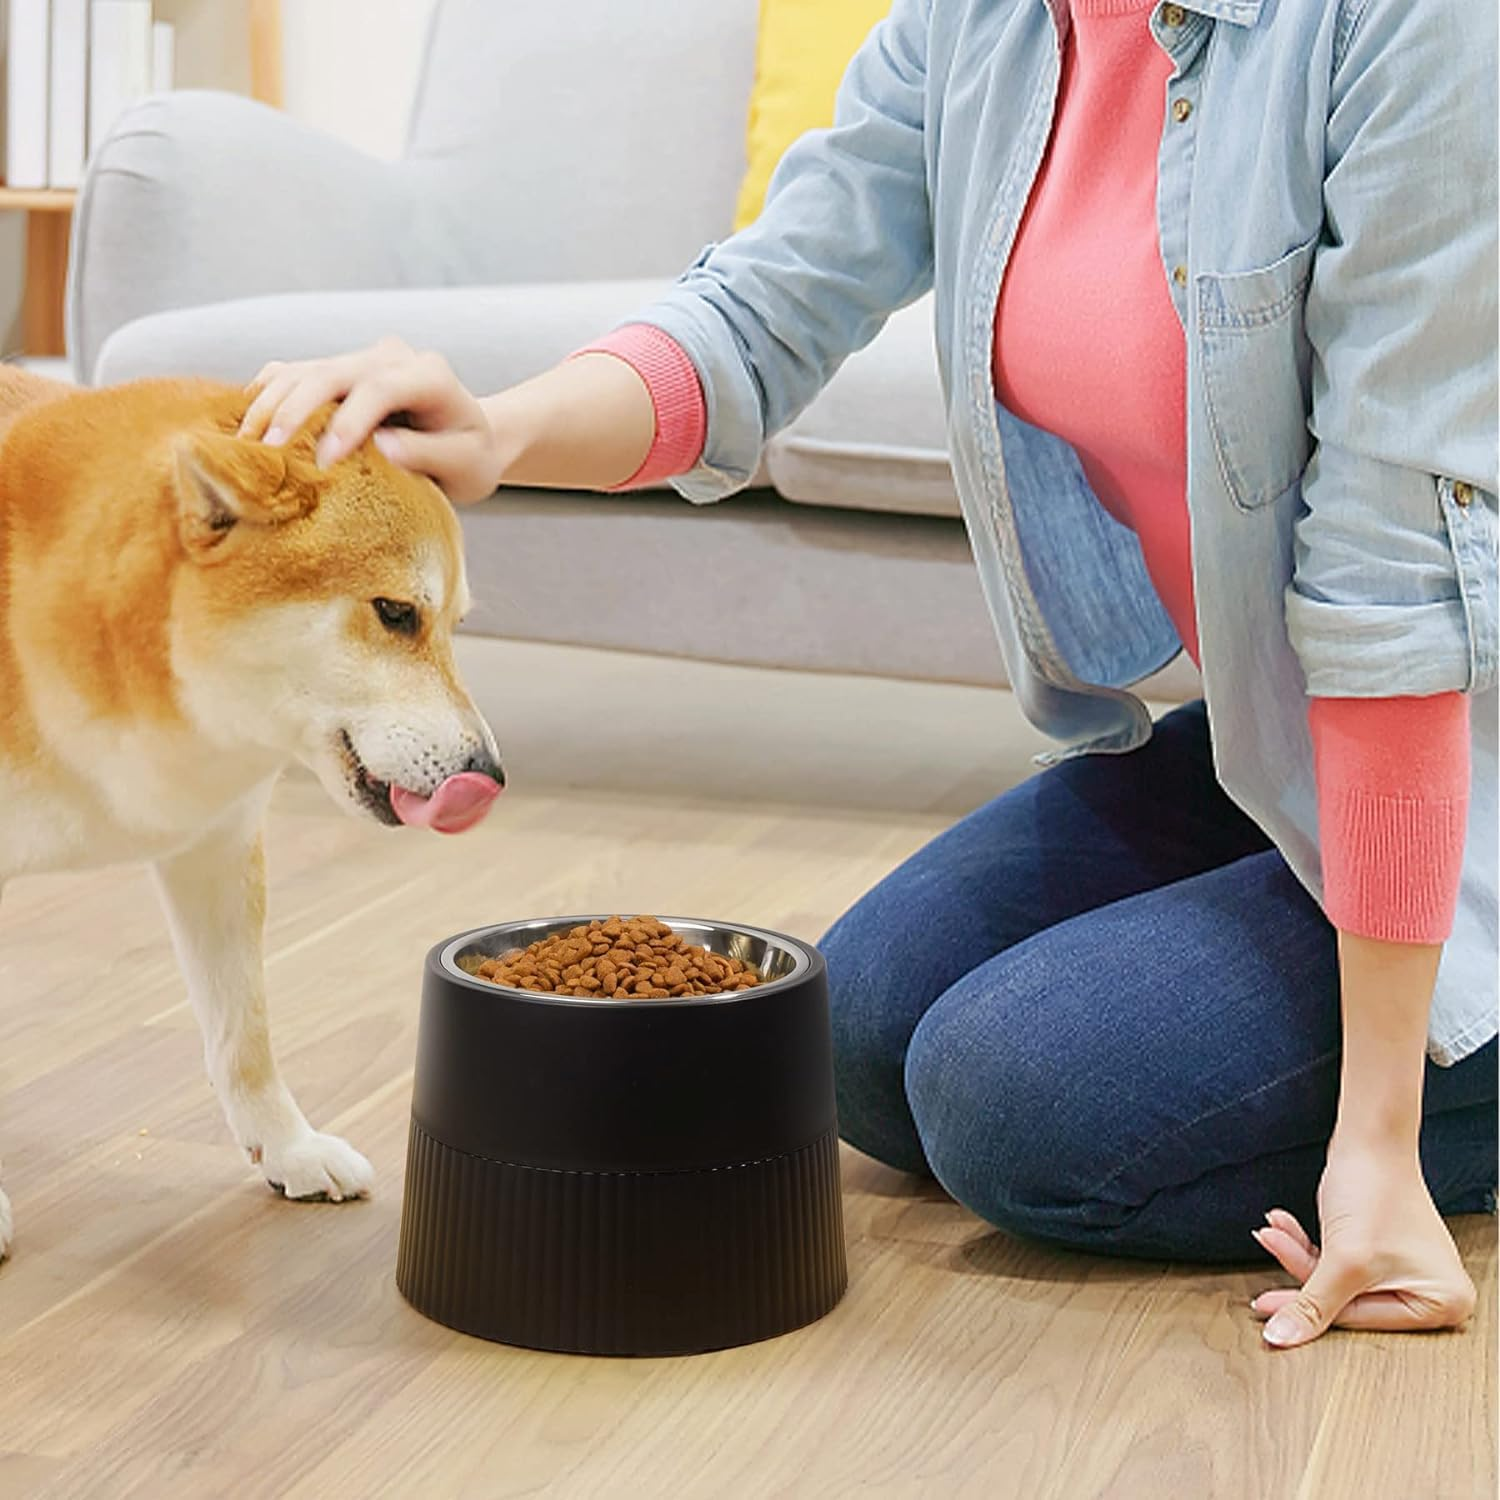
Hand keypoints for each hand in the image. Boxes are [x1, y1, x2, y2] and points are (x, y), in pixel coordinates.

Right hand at [238, 338, 504, 503]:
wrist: (468, 437)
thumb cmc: (470, 455)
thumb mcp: (465, 464)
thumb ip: (429, 454)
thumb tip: (382, 447)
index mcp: (429, 374)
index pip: (380, 388)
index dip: (348, 422)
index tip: (325, 463)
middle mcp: (390, 357)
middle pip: (331, 372)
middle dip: (294, 411)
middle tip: (267, 453)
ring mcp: (360, 360)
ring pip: (303, 370)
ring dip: (269, 405)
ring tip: (244, 445)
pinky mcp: (337, 372)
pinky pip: (292, 374)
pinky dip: (266, 396)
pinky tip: (244, 425)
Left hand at [1251, 1138, 1475, 1347]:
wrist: (1368, 1138)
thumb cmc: (1375, 1190)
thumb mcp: (1344, 1260)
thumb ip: (1312, 1306)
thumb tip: (1282, 1339)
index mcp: (1443, 1304)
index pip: (1363, 1320)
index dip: (1311, 1312)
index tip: (1268, 1310)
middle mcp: (1430, 1290)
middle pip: (1348, 1300)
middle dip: (1302, 1275)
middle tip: (1265, 1276)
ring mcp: (1404, 1269)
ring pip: (1337, 1279)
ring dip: (1299, 1255)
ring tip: (1273, 1233)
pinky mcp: (1379, 1250)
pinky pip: (1337, 1260)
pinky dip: (1307, 1245)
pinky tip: (1282, 1227)